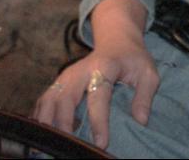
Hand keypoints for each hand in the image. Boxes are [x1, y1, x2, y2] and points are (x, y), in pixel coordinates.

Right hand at [31, 3, 158, 150]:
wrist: (116, 41)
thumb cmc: (133, 60)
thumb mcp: (148, 73)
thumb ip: (145, 96)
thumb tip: (140, 121)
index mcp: (104, 67)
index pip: (98, 96)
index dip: (98, 121)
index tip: (101, 143)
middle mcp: (80, 71)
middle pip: (65, 97)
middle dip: (64, 123)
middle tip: (70, 146)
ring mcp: (66, 76)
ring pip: (49, 99)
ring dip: (47, 121)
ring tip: (53, 143)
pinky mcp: (59, 83)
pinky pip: (44, 102)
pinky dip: (41, 118)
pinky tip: (47, 134)